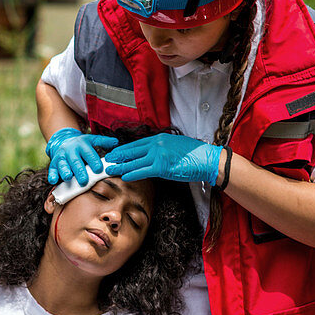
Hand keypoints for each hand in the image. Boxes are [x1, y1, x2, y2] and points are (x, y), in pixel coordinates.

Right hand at [45, 128, 118, 185]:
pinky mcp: (54, 163)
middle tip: (84, 180)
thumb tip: (116, 142)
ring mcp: (61, 157)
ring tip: (68, 178)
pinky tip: (54, 181)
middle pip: (75, 161)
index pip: (89, 153)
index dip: (93, 161)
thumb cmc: (81, 145)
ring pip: (63, 165)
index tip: (99, 169)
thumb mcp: (92, 140)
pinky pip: (52, 169)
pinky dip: (52, 175)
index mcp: (82, 145)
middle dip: (80, 171)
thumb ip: (104, 141)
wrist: (63, 141)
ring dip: (65, 171)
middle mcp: (70, 150)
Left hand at [104, 133, 222, 183]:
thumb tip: (151, 154)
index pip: (137, 144)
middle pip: (132, 150)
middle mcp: (156, 144)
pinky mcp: (161, 167)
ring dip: (120, 166)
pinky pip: (142, 171)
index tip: (115, 152)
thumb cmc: (194, 154)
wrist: (206, 159)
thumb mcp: (174, 145)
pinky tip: (124, 176)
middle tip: (107, 160)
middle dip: (118, 156)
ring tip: (109, 169)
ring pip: (134, 161)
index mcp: (159, 138)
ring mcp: (158, 155)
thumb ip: (162, 148)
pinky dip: (132, 174)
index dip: (124, 149)